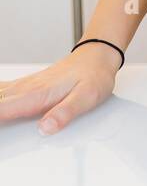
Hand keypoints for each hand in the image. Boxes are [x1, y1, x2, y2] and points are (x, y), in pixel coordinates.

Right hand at [0, 43, 122, 134]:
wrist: (97, 57)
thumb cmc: (93, 77)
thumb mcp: (87, 98)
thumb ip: (65, 113)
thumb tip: (45, 129)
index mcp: (38, 95)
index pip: (3, 109)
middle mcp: (27, 89)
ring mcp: (25, 86)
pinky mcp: (27, 85)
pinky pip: (1, 90)